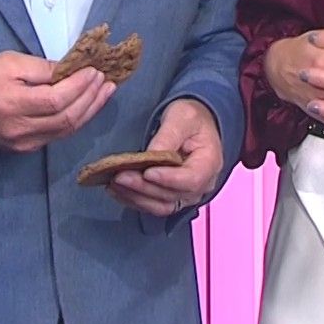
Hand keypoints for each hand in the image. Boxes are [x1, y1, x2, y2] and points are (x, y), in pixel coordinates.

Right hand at [0, 51, 115, 152]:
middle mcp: (20, 129)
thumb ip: (42, 67)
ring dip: (90, 110)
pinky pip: (58, 135)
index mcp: (12, 104)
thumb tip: (72, 70)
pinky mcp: (26, 148)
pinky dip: (77, 119)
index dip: (79, 86)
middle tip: (105, 80)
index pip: (56, 99)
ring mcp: (24, 143)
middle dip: (91, 98)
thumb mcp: (9, 62)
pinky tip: (88, 106)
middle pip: (66, 118)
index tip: (93, 71)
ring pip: (66, 130)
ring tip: (105, 92)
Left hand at [107, 98, 223, 216]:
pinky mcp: (172, 198)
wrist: (194, 125)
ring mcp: (187, 195)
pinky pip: (154, 206)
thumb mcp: (182, 117)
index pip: (191, 179)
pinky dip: (135, 200)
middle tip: (119, 176)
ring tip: (114, 184)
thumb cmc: (191, 118)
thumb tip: (150, 155)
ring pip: (161, 206)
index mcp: (209, 163)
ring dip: (136, 197)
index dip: (168, 179)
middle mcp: (201, 185)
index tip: (146, 172)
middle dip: (143, 187)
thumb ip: (168, 136)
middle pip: (172, 195)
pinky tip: (118, 190)